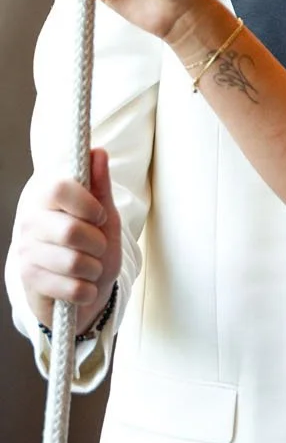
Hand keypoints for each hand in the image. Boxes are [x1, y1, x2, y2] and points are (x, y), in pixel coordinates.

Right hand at [14, 149, 120, 333]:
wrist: (82, 286)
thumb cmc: (92, 246)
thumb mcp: (103, 215)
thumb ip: (100, 185)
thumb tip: (98, 152)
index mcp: (45, 198)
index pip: (60, 188)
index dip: (88, 204)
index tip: (98, 215)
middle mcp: (30, 222)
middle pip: (72, 231)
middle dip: (98, 245)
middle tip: (96, 248)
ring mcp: (27, 251)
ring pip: (75, 262)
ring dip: (94, 269)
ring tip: (89, 267)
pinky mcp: (30, 280)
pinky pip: (72, 287)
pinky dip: (87, 290)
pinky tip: (81, 286)